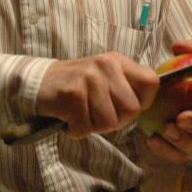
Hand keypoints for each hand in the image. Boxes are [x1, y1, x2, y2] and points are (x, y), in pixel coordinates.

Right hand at [37, 52, 157, 138]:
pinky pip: (86, 127)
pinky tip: (70, 118)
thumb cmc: (77, 84)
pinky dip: (77, 130)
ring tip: (82, 114)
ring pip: (109, 122)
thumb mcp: (105, 75)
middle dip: (116, 120)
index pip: (151, 83)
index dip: (144, 101)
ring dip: (94, 126)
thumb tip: (144, 107)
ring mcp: (89, 80)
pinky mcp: (72, 96)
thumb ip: (126, 87)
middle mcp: (105, 66)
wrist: (39, 82)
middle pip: (131, 110)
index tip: (126, 105)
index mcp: (118, 61)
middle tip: (98, 114)